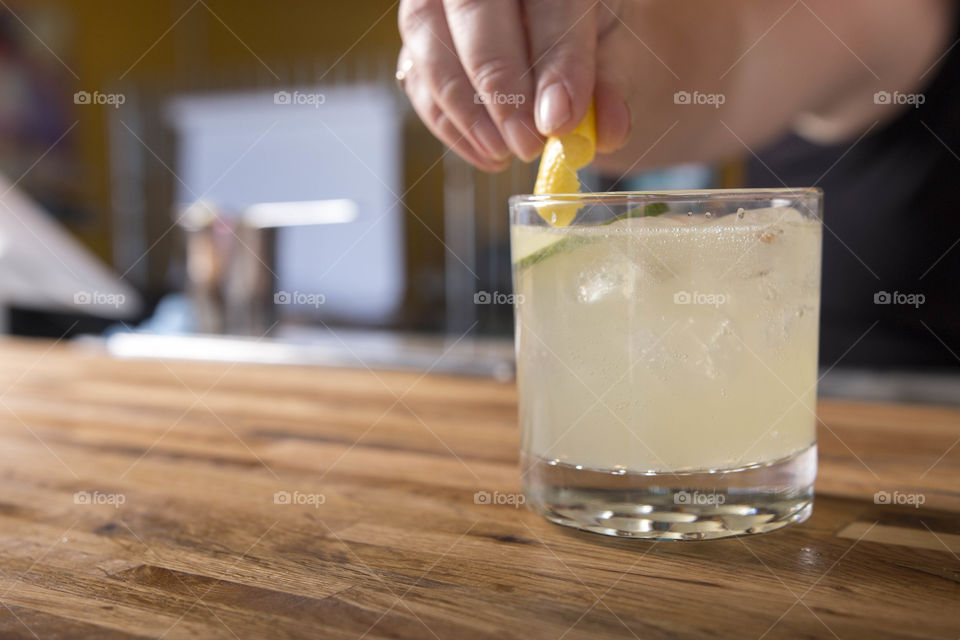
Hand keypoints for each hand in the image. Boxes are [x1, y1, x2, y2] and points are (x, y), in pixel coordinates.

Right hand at [397, 0, 632, 170]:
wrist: (556, 25)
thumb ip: (610, 83)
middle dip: (500, 87)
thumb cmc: (589, 30)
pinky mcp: (419, 34)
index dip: (555, 61)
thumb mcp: (615, 48)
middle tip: (527, 145)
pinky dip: (449, 124)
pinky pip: (416, 77)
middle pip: (475, 10)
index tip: (560, 121)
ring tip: (507, 153)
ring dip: (468, 110)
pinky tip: (489, 154)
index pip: (549, 0)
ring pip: (431, 41)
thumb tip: (605, 132)